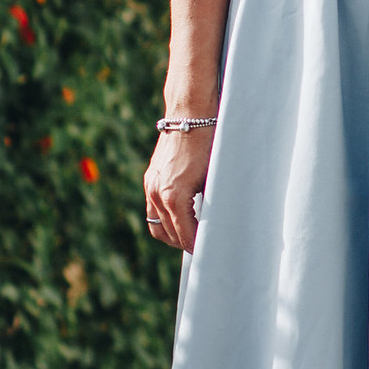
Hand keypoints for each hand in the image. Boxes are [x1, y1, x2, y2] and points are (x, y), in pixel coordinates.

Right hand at [143, 126, 213, 254]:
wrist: (189, 114)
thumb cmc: (209, 144)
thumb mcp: (214, 178)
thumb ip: (211, 205)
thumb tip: (218, 226)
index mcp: (173, 196)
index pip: (185, 235)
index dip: (198, 246)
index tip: (210, 254)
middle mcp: (157, 193)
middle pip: (168, 234)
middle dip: (185, 243)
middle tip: (203, 248)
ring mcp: (150, 185)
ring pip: (156, 225)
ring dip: (172, 234)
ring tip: (191, 237)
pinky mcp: (150, 178)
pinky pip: (153, 209)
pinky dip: (166, 218)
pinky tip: (183, 217)